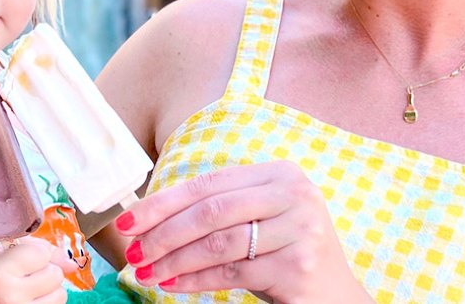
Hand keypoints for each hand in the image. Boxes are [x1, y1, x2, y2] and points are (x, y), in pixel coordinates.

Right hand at [0, 236, 67, 303]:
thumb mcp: (7, 251)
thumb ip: (41, 250)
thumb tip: (73, 265)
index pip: (41, 254)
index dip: (36, 253)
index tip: (21, 258)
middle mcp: (8, 297)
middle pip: (55, 275)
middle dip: (45, 270)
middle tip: (25, 274)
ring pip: (61, 294)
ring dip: (49, 289)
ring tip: (28, 288)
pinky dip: (48, 301)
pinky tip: (30, 300)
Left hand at [116, 161, 365, 303]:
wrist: (335, 296)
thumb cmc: (285, 252)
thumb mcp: (259, 218)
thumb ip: (219, 208)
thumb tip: (149, 217)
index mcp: (280, 173)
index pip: (208, 184)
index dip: (163, 202)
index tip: (129, 220)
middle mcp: (294, 194)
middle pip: (211, 211)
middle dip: (163, 232)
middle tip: (133, 251)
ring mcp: (299, 229)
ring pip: (219, 243)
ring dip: (175, 260)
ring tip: (148, 272)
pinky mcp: (297, 265)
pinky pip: (232, 272)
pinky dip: (195, 279)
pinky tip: (172, 285)